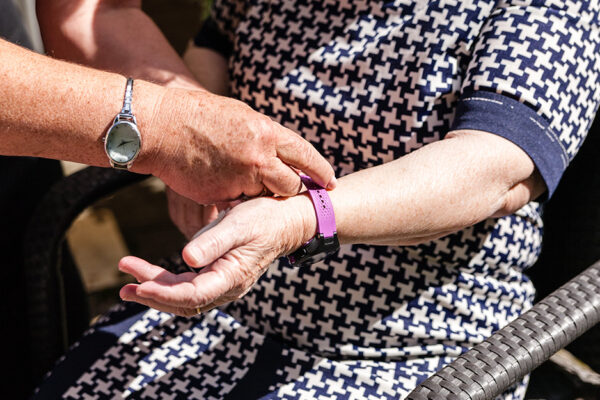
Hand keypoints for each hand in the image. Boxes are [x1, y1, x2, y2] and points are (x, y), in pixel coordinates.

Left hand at [119, 195, 315, 316]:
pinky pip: (189, 288)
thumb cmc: (265, 217)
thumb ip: (214, 241)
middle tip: (124, 283)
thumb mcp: (239, 223)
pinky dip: (167, 285)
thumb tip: (186, 258)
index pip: (194, 295)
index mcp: (232, 276)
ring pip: (184, 298)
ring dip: (156, 291)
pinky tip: (150, 277)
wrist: (285, 219)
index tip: (139, 284)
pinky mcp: (219, 275)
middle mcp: (227, 287)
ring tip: (128, 283)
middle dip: (152, 293)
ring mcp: (223, 284)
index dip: (165, 293)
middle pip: (184, 301)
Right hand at [141, 88, 335, 203]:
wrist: (160, 127)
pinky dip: (232, 196)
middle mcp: (259, 159)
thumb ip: (264, 136)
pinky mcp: (221, 196)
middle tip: (287, 188)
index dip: (321, 170)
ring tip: (235, 174)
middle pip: (290, 186)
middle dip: (290, 188)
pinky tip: (217, 179)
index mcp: (267, 133)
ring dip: (256, 192)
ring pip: (262, 196)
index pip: (305, 156)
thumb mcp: (241, 116)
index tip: (330, 181)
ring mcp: (240, 180)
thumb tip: (281, 151)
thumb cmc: (199, 115)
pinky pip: (236, 203)